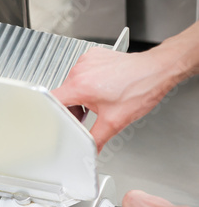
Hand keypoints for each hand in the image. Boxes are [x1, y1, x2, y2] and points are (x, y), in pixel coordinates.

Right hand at [52, 47, 179, 151]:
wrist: (156, 70)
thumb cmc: (140, 89)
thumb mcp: (115, 122)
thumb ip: (96, 140)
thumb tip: (89, 150)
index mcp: (80, 86)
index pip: (50, 101)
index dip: (50, 114)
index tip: (53, 120)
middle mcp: (79, 70)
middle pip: (62, 94)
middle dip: (71, 108)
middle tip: (88, 114)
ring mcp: (85, 61)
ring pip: (71, 84)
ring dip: (79, 96)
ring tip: (99, 100)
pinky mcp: (92, 56)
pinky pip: (81, 73)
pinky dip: (87, 83)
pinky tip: (102, 88)